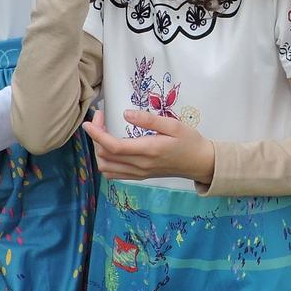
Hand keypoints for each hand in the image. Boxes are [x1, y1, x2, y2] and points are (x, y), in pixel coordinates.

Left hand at [81, 109, 215, 183]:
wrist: (200, 163)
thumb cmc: (189, 141)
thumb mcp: (173, 125)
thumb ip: (149, 120)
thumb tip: (125, 113)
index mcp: (148, 150)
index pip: (113, 146)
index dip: (97, 134)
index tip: (89, 122)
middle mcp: (140, 165)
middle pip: (105, 156)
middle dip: (96, 137)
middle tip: (102, 119)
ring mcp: (139, 173)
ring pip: (106, 167)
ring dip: (99, 150)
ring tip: (104, 133)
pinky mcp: (140, 176)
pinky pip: (115, 174)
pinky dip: (106, 162)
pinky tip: (110, 149)